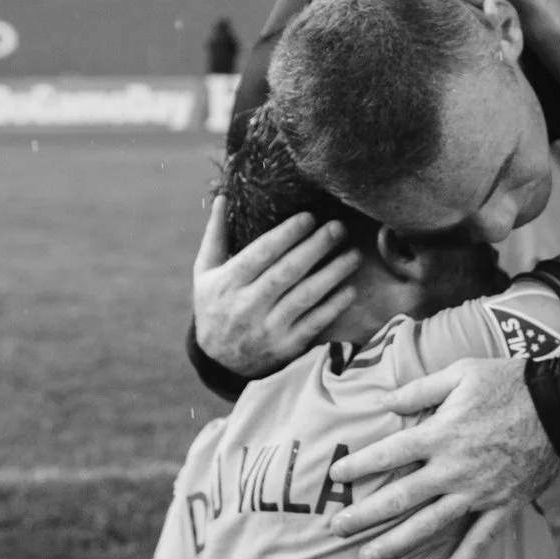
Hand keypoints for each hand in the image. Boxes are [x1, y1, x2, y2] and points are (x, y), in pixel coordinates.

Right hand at [192, 195, 358, 378]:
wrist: (218, 361)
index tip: (309, 217)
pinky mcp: (286, 347)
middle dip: (315, 248)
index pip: (260, 254)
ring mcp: (268, 329)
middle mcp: (247, 306)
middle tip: (338, 228)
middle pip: (286, 272)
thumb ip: (216, 235)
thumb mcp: (205, 272)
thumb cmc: (215, 305)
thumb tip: (221, 197)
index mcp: (228, 283)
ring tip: (353, 254)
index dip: (286, 235)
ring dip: (332, 274)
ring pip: (304, 297)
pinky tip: (350, 289)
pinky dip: (333, 306)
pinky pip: (314, 323)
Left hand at [326, 358, 559, 558]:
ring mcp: (479, 492)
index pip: (389, 454)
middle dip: (365, 516)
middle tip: (337, 530)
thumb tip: (386, 400)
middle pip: (400, 498)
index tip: (335, 476)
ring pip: (430, 526)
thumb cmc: (510, 382)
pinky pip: (480, 540)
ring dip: (397, 545)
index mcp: (440, 433)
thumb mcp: (461, 372)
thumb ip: (420, 389)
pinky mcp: (504, 506)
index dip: (359, 466)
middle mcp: (454, 468)